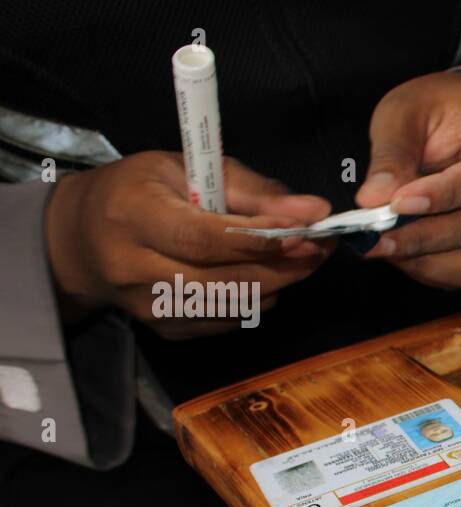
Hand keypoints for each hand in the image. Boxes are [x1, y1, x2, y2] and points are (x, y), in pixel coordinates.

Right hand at [45, 151, 331, 337]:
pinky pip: (227, 320)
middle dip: (284, 265)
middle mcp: (134, 268)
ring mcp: (148, 307)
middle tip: (322, 247)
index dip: (260, 239)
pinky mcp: (164, 329)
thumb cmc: (142, 191)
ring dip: (279, 284)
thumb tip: (313, 210)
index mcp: (133, 216)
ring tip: (305, 259)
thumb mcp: (186, 168)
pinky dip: (257, 299)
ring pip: (232, 305)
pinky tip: (269, 277)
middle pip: (225, 279)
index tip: (306, 230)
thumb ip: (251, 190)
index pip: (204, 239)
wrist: (83, 239)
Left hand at [355, 72, 460, 288]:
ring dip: (425, 259)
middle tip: (372, 238)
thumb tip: (372, 200)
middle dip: (422, 236)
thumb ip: (392, 153)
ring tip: (382, 244)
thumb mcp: (408, 110)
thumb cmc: (442, 109)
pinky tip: (403, 248)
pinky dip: (431, 268)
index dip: (444, 195)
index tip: (397, 203)